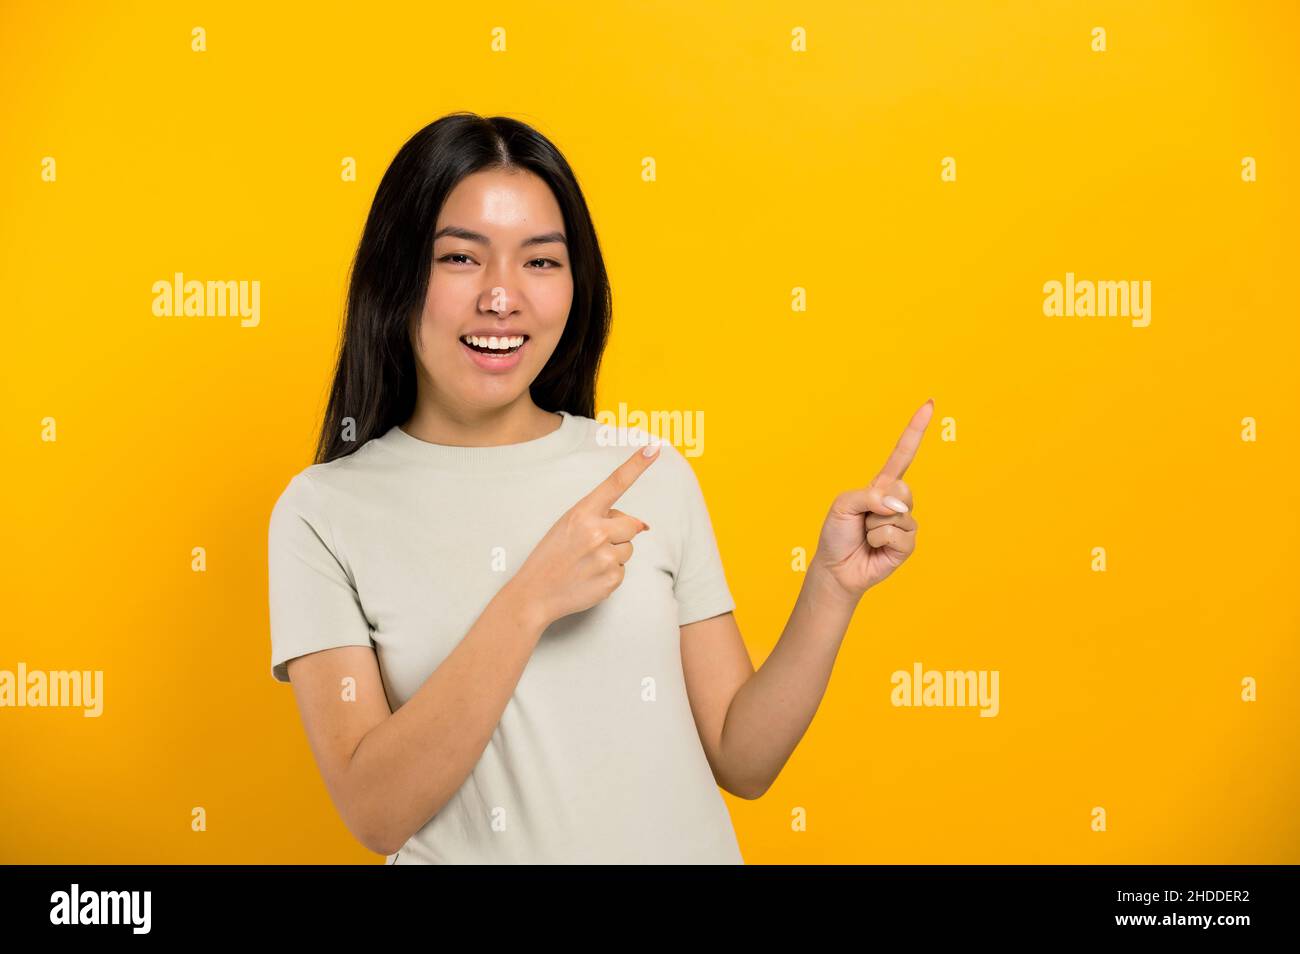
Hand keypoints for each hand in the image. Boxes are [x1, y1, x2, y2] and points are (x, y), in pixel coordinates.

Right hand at [512, 438, 660, 626]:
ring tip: (587, 562)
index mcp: (582, 513)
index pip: (615, 484)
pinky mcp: (612, 579)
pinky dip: (610, 573)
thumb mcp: (568, 526)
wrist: (534, 593)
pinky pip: (623, 570)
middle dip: (622, 532)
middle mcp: (596, 532)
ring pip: (629, 549)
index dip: (637, 465)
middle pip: (632, 524)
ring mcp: (605, 557)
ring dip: (615, 554)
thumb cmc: (552, 556)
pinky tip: (590, 577)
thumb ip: (602, 518)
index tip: (655, 448)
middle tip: (595, 544)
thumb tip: (644, 525)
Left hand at [812, 398, 933, 601]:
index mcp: (881, 485)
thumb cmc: (837, 533)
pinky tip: (874, 547)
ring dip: (874, 527)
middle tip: (864, 519)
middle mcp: (897, 502)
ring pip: (898, 515)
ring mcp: (905, 523)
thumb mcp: (843, 505)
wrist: (836, 567)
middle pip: (903, 489)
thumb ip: (869, 496)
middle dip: (880, 504)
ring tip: (866, 536)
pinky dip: (880, 541)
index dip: (915, 430)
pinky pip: (899, 535)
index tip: (929, 404)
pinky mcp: (907, 545)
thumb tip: (897, 506)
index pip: (902, 454)